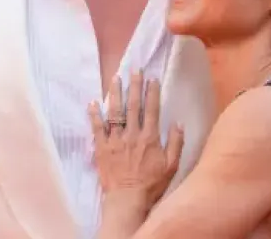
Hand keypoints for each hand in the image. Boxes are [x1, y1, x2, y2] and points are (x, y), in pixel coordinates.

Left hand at [89, 73, 183, 210]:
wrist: (127, 200)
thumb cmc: (151, 185)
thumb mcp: (172, 166)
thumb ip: (176, 143)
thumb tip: (177, 123)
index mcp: (150, 137)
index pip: (152, 109)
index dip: (152, 92)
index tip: (152, 78)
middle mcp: (132, 134)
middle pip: (133, 105)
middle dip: (134, 86)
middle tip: (134, 69)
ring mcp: (115, 140)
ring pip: (114, 112)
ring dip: (115, 93)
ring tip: (115, 78)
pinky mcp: (101, 148)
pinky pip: (97, 128)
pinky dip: (94, 114)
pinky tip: (93, 102)